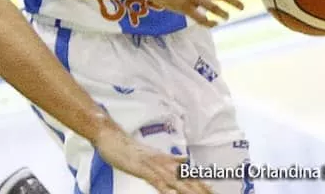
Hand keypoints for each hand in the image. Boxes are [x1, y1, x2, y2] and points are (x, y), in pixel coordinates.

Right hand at [92, 123, 212, 193]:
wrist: (111, 136)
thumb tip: (185, 162)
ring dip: (188, 191)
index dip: (201, 184)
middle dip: (200, 190)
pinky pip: (156, 180)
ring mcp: (153, 165)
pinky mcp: (142, 168)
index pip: (188, 175)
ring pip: (175, 181)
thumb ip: (170, 159)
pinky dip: (165, 188)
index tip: (213, 192)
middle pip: (186, 179)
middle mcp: (163, 162)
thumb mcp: (152, 155)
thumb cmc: (129, 148)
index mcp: (166, 160)